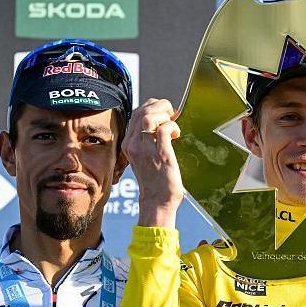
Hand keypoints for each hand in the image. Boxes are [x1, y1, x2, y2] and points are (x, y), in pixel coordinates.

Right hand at [123, 98, 184, 227]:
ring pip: (149, 117)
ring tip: (172, 123)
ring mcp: (146, 150)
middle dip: (160, 106)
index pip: (136, 113)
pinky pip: (164, 130)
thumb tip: (162, 123)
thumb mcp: (145, 157)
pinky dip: (172, 127)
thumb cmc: (155, 180)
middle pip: (142, 111)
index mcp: (129, 144)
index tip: (164, 112)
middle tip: (171, 114)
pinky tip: (176, 135)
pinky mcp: (160, 155)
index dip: (152, 106)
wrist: (157, 201)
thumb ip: (148, 140)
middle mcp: (134, 145)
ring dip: (164, 115)